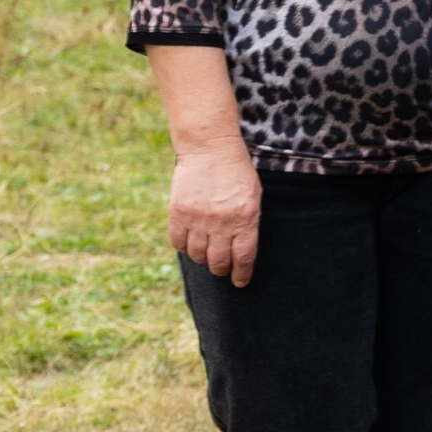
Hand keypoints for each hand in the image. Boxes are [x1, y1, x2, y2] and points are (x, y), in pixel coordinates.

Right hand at [171, 136, 263, 284]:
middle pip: (219, 262)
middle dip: (222, 270)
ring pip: (197, 256)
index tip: (240, 282)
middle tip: (222, 269)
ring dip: (203, 258)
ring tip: (207, 252)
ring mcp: (198, 219)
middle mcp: (221, 223)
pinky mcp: (178, 213)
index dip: (242, 275)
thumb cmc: (237, 172)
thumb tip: (241, 252)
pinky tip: (191, 241)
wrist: (210, 148)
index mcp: (245, 219)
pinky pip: (178, 243)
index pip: (243, 258)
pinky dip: (184, 247)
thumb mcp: (253, 197)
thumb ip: (248, 223)